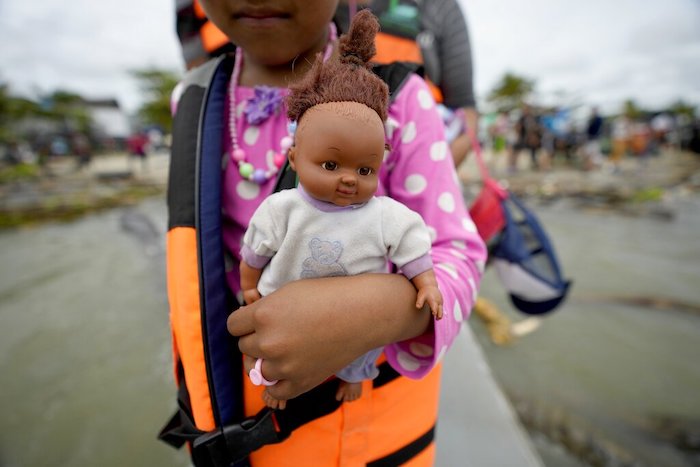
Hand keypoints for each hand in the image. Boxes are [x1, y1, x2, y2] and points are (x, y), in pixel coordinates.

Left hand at [228, 274, 429, 400]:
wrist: (363, 313)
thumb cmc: (328, 295)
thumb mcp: (288, 291)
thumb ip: (263, 309)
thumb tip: (245, 322)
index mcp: (263, 315)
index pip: (233, 325)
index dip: (245, 322)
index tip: (257, 320)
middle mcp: (268, 342)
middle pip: (244, 347)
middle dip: (258, 339)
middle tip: (280, 332)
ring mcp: (283, 366)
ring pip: (257, 369)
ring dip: (268, 360)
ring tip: (288, 348)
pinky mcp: (299, 382)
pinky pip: (274, 390)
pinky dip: (278, 381)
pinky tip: (288, 369)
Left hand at [416, 285, 442, 319]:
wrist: (429, 286)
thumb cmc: (424, 292)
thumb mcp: (421, 296)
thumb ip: (419, 302)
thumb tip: (417, 307)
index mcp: (433, 300)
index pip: (434, 306)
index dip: (434, 310)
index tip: (434, 314)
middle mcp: (438, 301)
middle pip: (440, 309)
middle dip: (439, 314)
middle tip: (438, 319)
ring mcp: (440, 301)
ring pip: (441, 309)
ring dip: (440, 313)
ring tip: (438, 318)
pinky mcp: (441, 301)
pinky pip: (441, 307)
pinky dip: (440, 311)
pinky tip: (438, 315)